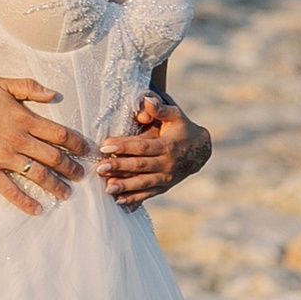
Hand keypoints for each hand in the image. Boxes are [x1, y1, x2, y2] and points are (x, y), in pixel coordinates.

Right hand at [0, 75, 89, 215]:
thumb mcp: (3, 83)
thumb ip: (30, 87)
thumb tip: (54, 94)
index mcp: (25, 119)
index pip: (59, 134)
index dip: (77, 144)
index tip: (87, 151)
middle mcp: (19, 140)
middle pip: (54, 157)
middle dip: (71, 168)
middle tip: (81, 176)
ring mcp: (4, 157)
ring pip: (38, 175)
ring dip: (55, 186)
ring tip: (66, 194)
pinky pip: (10, 190)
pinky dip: (25, 202)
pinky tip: (37, 210)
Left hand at [97, 93, 211, 208]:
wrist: (200, 151)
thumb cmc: (182, 129)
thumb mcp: (175, 115)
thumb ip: (160, 109)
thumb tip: (146, 99)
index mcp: (167, 146)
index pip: (143, 146)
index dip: (124, 146)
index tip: (106, 145)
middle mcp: (167, 165)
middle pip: (140, 166)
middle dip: (119, 167)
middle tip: (100, 167)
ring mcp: (166, 179)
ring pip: (143, 183)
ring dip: (125, 186)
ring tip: (107, 188)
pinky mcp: (163, 187)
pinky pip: (147, 194)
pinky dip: (133, 198)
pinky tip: (118, 200)